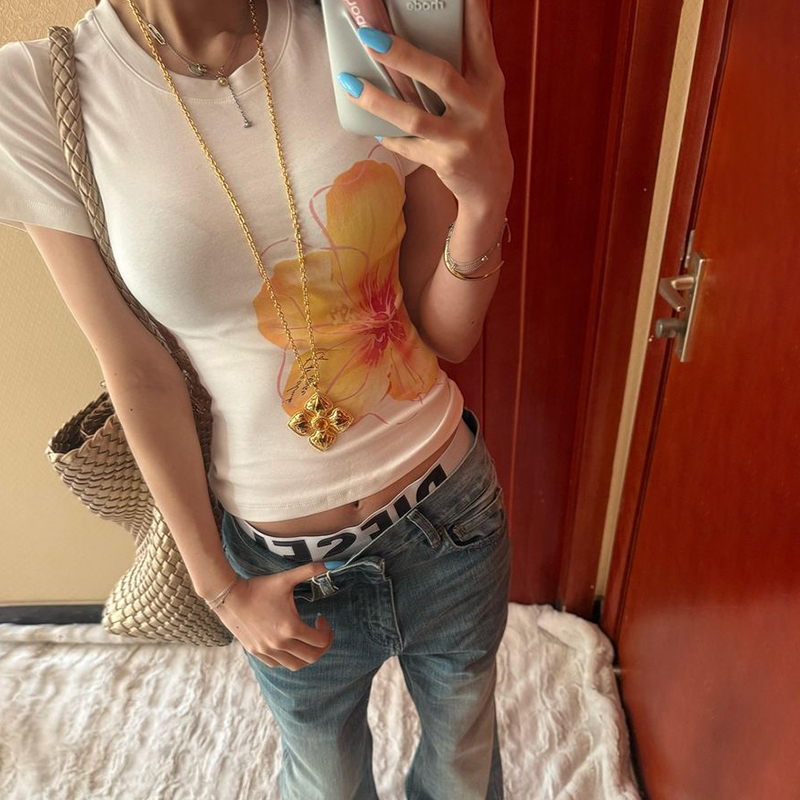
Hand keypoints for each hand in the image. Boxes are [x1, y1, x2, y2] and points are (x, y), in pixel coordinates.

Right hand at [213, 562, 333, 670]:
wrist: (230, 597)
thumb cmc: (259, 588)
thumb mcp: (286, 578)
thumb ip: (310, 570)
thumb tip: (332, 563)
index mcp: (290, 628)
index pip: (320, 641)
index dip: (327, 631)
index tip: (321, 618)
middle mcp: (280, 644)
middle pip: (312, 657)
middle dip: (322, 646)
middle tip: (321, 633)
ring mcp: (267, 651)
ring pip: (295, 665)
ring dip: (306, 655)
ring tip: (307, 641)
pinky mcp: (257, 653)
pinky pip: (278, 664)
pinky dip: (288, 658)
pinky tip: (289, 644)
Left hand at [341, 0, 513, 207]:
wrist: (490, 183)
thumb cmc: (477, 128)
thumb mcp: (480, 96)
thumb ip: (461, 67)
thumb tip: (416, 37)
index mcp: (489, 82)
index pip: (480, 38)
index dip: (470, 12)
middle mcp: (479, 108)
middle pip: (439, 75)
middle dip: (403, 55)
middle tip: (370, 38)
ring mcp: (462, 137)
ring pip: (414, 117)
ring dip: (378, 100)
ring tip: (350, 83)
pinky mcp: (446, 161)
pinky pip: (408, 145)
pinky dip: (389, 136)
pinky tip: (373, 126)